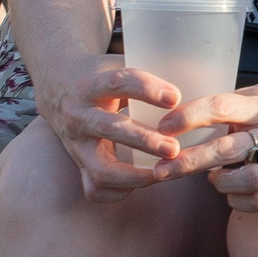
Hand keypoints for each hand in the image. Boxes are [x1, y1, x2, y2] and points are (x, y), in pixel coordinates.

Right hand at [42, 55, 188, 197]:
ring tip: (163, 172)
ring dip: (135, 176)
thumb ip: (149, 72)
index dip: (147, 89)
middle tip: (174, 148)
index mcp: (91, 84)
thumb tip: (198, 79)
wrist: (58, 87)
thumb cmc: (101, 76)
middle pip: (109, 128)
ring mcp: (76, 144)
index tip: (175, 97)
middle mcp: (78, 115)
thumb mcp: (117, 65)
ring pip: (101, 169)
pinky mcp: (79, 164)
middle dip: (144, 140)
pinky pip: (95, 188)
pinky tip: (144, 181)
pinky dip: (120, 191)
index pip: (118, 83)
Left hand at [160, 62, 257, 213]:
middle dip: (190, 162)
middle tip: (162, 171)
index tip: (164, 126)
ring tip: (211, 178)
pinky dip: (238, 201)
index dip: (190, 116)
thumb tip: (177, 122)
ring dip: (221, 182)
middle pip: (228, 149)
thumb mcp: (253, 94)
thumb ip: (223, 107)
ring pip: (249, 179)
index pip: (222, 106)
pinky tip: (230, 191)